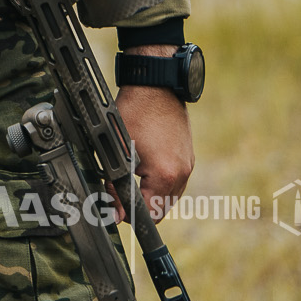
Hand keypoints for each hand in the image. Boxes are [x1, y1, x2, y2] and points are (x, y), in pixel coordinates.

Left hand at [117, 45, 194, 217]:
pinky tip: (142, 168)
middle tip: (117, 186)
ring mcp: (187, 165)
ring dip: (149, 194)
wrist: (156, 86)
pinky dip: (159, 183)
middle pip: (161, 209)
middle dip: (138, 205)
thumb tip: (115, 212)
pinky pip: (174, 182)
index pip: (149, 215)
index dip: (126, 211)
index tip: (112, 197)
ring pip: (168, 197)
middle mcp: (182, 174)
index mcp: (166, 175)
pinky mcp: (187, 157)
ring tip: (128, 174)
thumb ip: (116, 184)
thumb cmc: (135, 111)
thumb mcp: (118, 149)